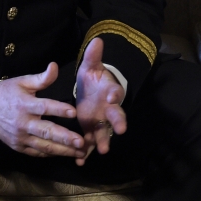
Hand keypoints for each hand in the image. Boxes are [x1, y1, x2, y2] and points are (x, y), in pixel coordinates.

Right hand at [0, 63, 85, 157]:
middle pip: (46, 132)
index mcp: (25, 104)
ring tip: (79, 152)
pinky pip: (37, 152)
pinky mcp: (18, 146)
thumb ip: (41, 78)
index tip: (74, 112)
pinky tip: (64, 153)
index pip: (44, 107)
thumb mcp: (22, 81)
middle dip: (65, 138)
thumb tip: (55, 66)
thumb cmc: (6, 93)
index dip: (59, 109)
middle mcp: (23, 123)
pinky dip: (51, 154)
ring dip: (63, 150)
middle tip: (81, 142)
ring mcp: (20, 137)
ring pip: (44, 146)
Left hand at [75, 37, 126, 164]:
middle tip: (120, 131)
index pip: (116, 92)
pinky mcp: (91, 130)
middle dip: (118, 123)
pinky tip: (80, 160)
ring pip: (104, 132)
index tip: (113, 97)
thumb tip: (96, 40)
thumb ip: (93, 56)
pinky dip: (86, 152)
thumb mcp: (90, 66)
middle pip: (116, 116)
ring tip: (101, 151)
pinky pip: (90, 143)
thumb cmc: (93, 78)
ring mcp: (100, 121)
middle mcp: (108, 109)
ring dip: (103, 141)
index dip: (115, 95)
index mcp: (109, 92)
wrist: (91, 92)